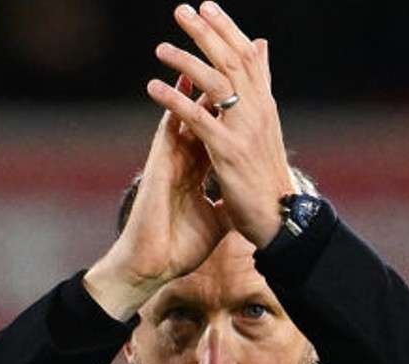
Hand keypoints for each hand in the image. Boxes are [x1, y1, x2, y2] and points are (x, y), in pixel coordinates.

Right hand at [83, 73, 226, 320]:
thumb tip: (248, 202)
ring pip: (186, 112)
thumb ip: (230, 203)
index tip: (254, 85)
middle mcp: (186, 158)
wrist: (155, 265)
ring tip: (205, 53)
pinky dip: (175, 104)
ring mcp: (172, 159)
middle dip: (217, 86)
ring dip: (195, 85)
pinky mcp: (159, 165)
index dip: (236, 108)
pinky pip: (168, 127)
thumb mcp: (217, 223)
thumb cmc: (180, 248)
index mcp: (200, 171)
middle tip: (230, 53)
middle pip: (205, 113)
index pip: (220, 130)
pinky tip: (184, 81)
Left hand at [147, 2, 295, 248]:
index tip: (206, 6)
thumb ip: (259, 84)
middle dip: (206, 32)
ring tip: (160, 48)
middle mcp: (257, 110)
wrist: (279, 215)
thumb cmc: (266, 172)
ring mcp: (243, 130)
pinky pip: (199, 119)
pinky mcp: (228, 152)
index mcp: (264, 103)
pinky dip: (175, 100)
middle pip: (231, 60)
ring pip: (216, 83)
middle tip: (181, 10)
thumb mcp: (265, 122)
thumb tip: (260, 45)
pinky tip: (154, 87)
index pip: (247, 55)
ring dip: (186, 62)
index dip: (227, 29)